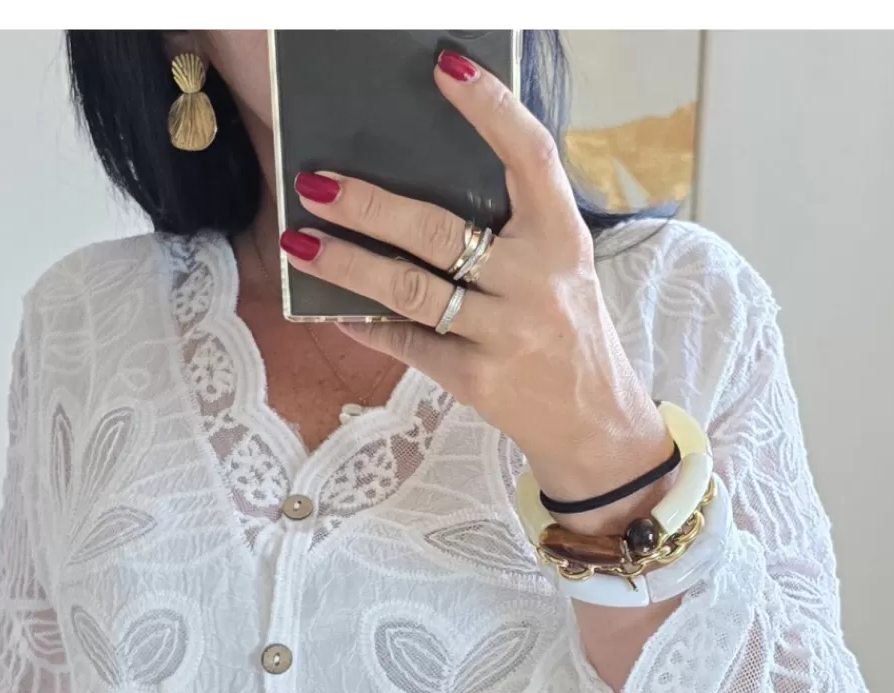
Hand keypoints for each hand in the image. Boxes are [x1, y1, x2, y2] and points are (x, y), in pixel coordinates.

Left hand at [280, 49, 674, 521]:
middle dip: (367, 205)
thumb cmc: (569, 333)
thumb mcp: (562, 269)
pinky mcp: (476, 379)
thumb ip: (513, 230)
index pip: (531, 157)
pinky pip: (408, 343)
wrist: (594, 424)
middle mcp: (535, 282)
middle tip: (315, 185)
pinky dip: (366, 324)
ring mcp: (504, 334)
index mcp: (563, 239)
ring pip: (408, 289)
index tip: (446, 67)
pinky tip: (331, 309)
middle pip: (437, 230)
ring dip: (346, 265)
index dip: (491, 108)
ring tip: (299, 244)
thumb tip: (421, 189)